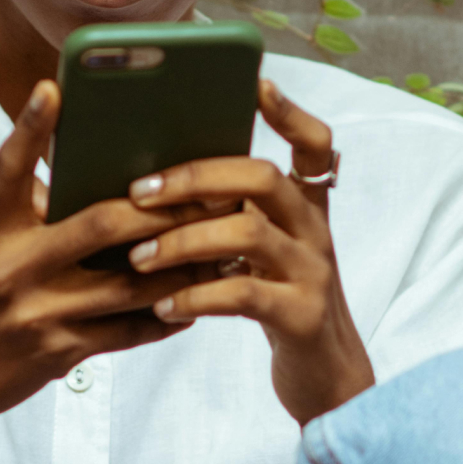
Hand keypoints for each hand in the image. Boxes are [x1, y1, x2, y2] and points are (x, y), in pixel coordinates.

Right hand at [0, 80, 196, 447]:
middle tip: (208, 189)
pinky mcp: (59, 354)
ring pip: (129, 284)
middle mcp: (12, 270)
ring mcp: (39, 315)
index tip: (54, 88)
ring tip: (221, 246)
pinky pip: (127, 332)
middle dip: (161, 209)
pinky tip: (196, 300)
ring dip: (180, 264)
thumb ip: (21, 214)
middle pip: (100, 225)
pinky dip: (165, 315)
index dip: (29, 128)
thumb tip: (76, 172)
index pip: (7, 171)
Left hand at [124, 79, 374, 426]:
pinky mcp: (301, 317)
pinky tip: (163, 306)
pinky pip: (245, 295)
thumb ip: (231, 217)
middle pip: (263, 178)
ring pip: (249, 234)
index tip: (257, 84)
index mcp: (304, 207)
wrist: (325, 380)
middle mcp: (314, 231)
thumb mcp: (261, 255)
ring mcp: (313, 272)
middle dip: (196, 175)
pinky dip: (197, 296)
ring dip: (183, 240)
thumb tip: (149, 183)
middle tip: (139, 190)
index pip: (314, 144)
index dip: (289, 112)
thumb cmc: (274, 307)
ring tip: (137, 256)